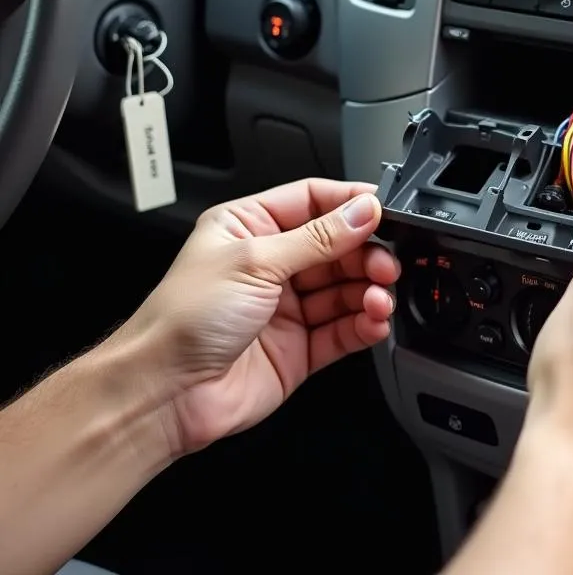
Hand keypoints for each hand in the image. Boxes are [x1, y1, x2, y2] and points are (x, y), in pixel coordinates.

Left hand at [120, 179, 397, 454]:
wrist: (162, 394)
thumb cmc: (182, 320)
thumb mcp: (256, 260)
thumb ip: (319, 237)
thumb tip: (363, 211)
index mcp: (250, 227)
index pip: (313, 201)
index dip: (350, 204)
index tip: (384, 209)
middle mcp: (270, 264)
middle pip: (338, 246)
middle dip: (367, 253)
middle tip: (386, 262)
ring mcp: (286, 307)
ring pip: (345, 289)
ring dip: (369, 290)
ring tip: (379, 297)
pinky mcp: (299, 347)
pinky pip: (343, 329)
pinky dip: (364, 324)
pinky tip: (373, 321)